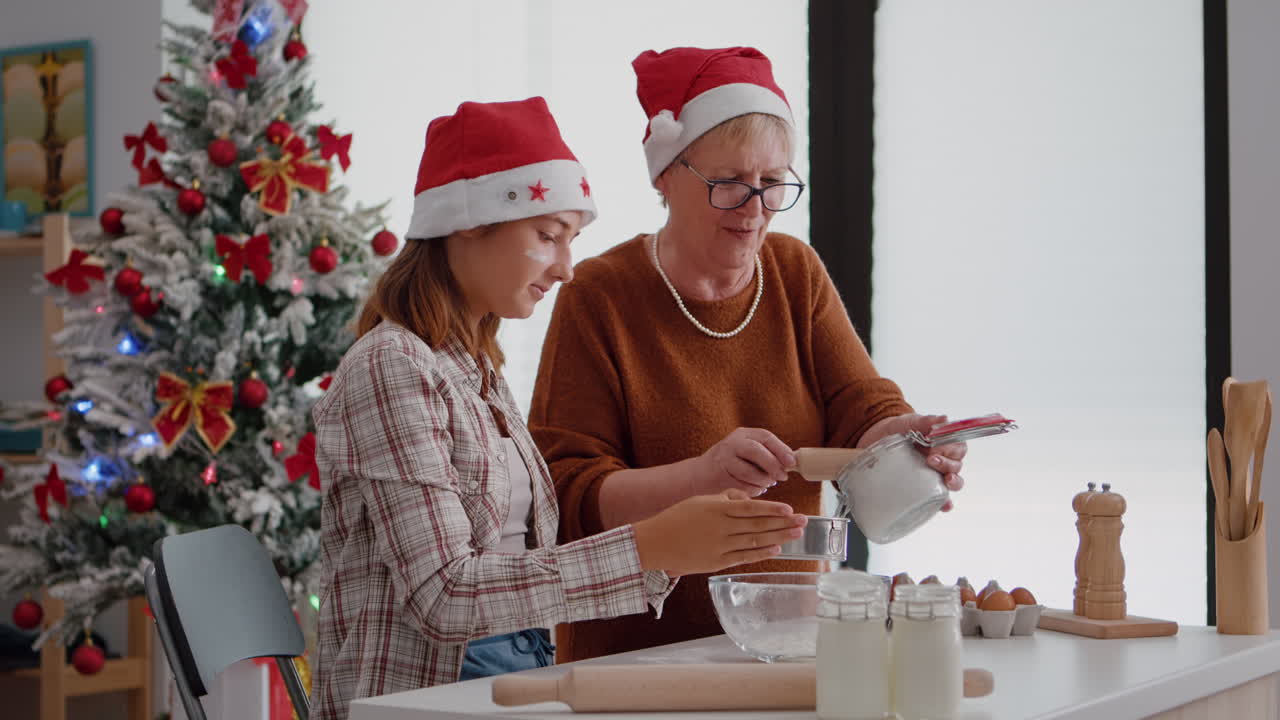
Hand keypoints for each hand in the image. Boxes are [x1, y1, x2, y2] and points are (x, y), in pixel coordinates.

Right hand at [632, 489, 805, 575]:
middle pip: (759, 525)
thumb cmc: (676, 518)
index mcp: (716, 509)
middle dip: (783, 523)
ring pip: (755, 541)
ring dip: (778, 537)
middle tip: (803, 521)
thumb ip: (725, 498)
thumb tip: (747, 500)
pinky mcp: (717, 562)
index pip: (751, 508)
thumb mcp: (700, 500)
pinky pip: (744, 557)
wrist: (654, 542)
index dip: (772, 509)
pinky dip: (761, 553)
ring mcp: (720, 547)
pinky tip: (776, 549)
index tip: (790, 509)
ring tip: (795, 534)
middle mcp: (721, 528)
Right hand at [694, 427, 796, 496]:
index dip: (781, 449)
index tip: (791, 463)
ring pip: (748, 471)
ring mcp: (723, 458)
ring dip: (762, 481)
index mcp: (744, 434)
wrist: (700, 474)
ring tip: (766, 484)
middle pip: (756, 450)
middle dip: (772, 465)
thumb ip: (767, 454)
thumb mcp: (748, 452)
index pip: (765, 437)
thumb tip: (792, 463)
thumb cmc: (733, 465)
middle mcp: (732, 443)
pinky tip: (754, 490)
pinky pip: (740, 485)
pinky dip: (752, 490)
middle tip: (782, 477)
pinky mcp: (718, 475)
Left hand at [857, 413, 966, 510]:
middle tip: (931, 460)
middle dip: (948, 465)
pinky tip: (945, 505)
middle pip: (956, 466)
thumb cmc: (899, 429)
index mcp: (944, 443)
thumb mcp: (911, 422)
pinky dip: (945, 503)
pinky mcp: (924, 487)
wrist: (877, 440)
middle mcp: (943, 460)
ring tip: (946, 480)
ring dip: (953, 482)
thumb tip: (943, 419)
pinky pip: (939, 498)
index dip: (951, 449)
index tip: (936, 447)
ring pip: (953, 482)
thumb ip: (926, 421)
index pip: (958, 447)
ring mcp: (935, 474)